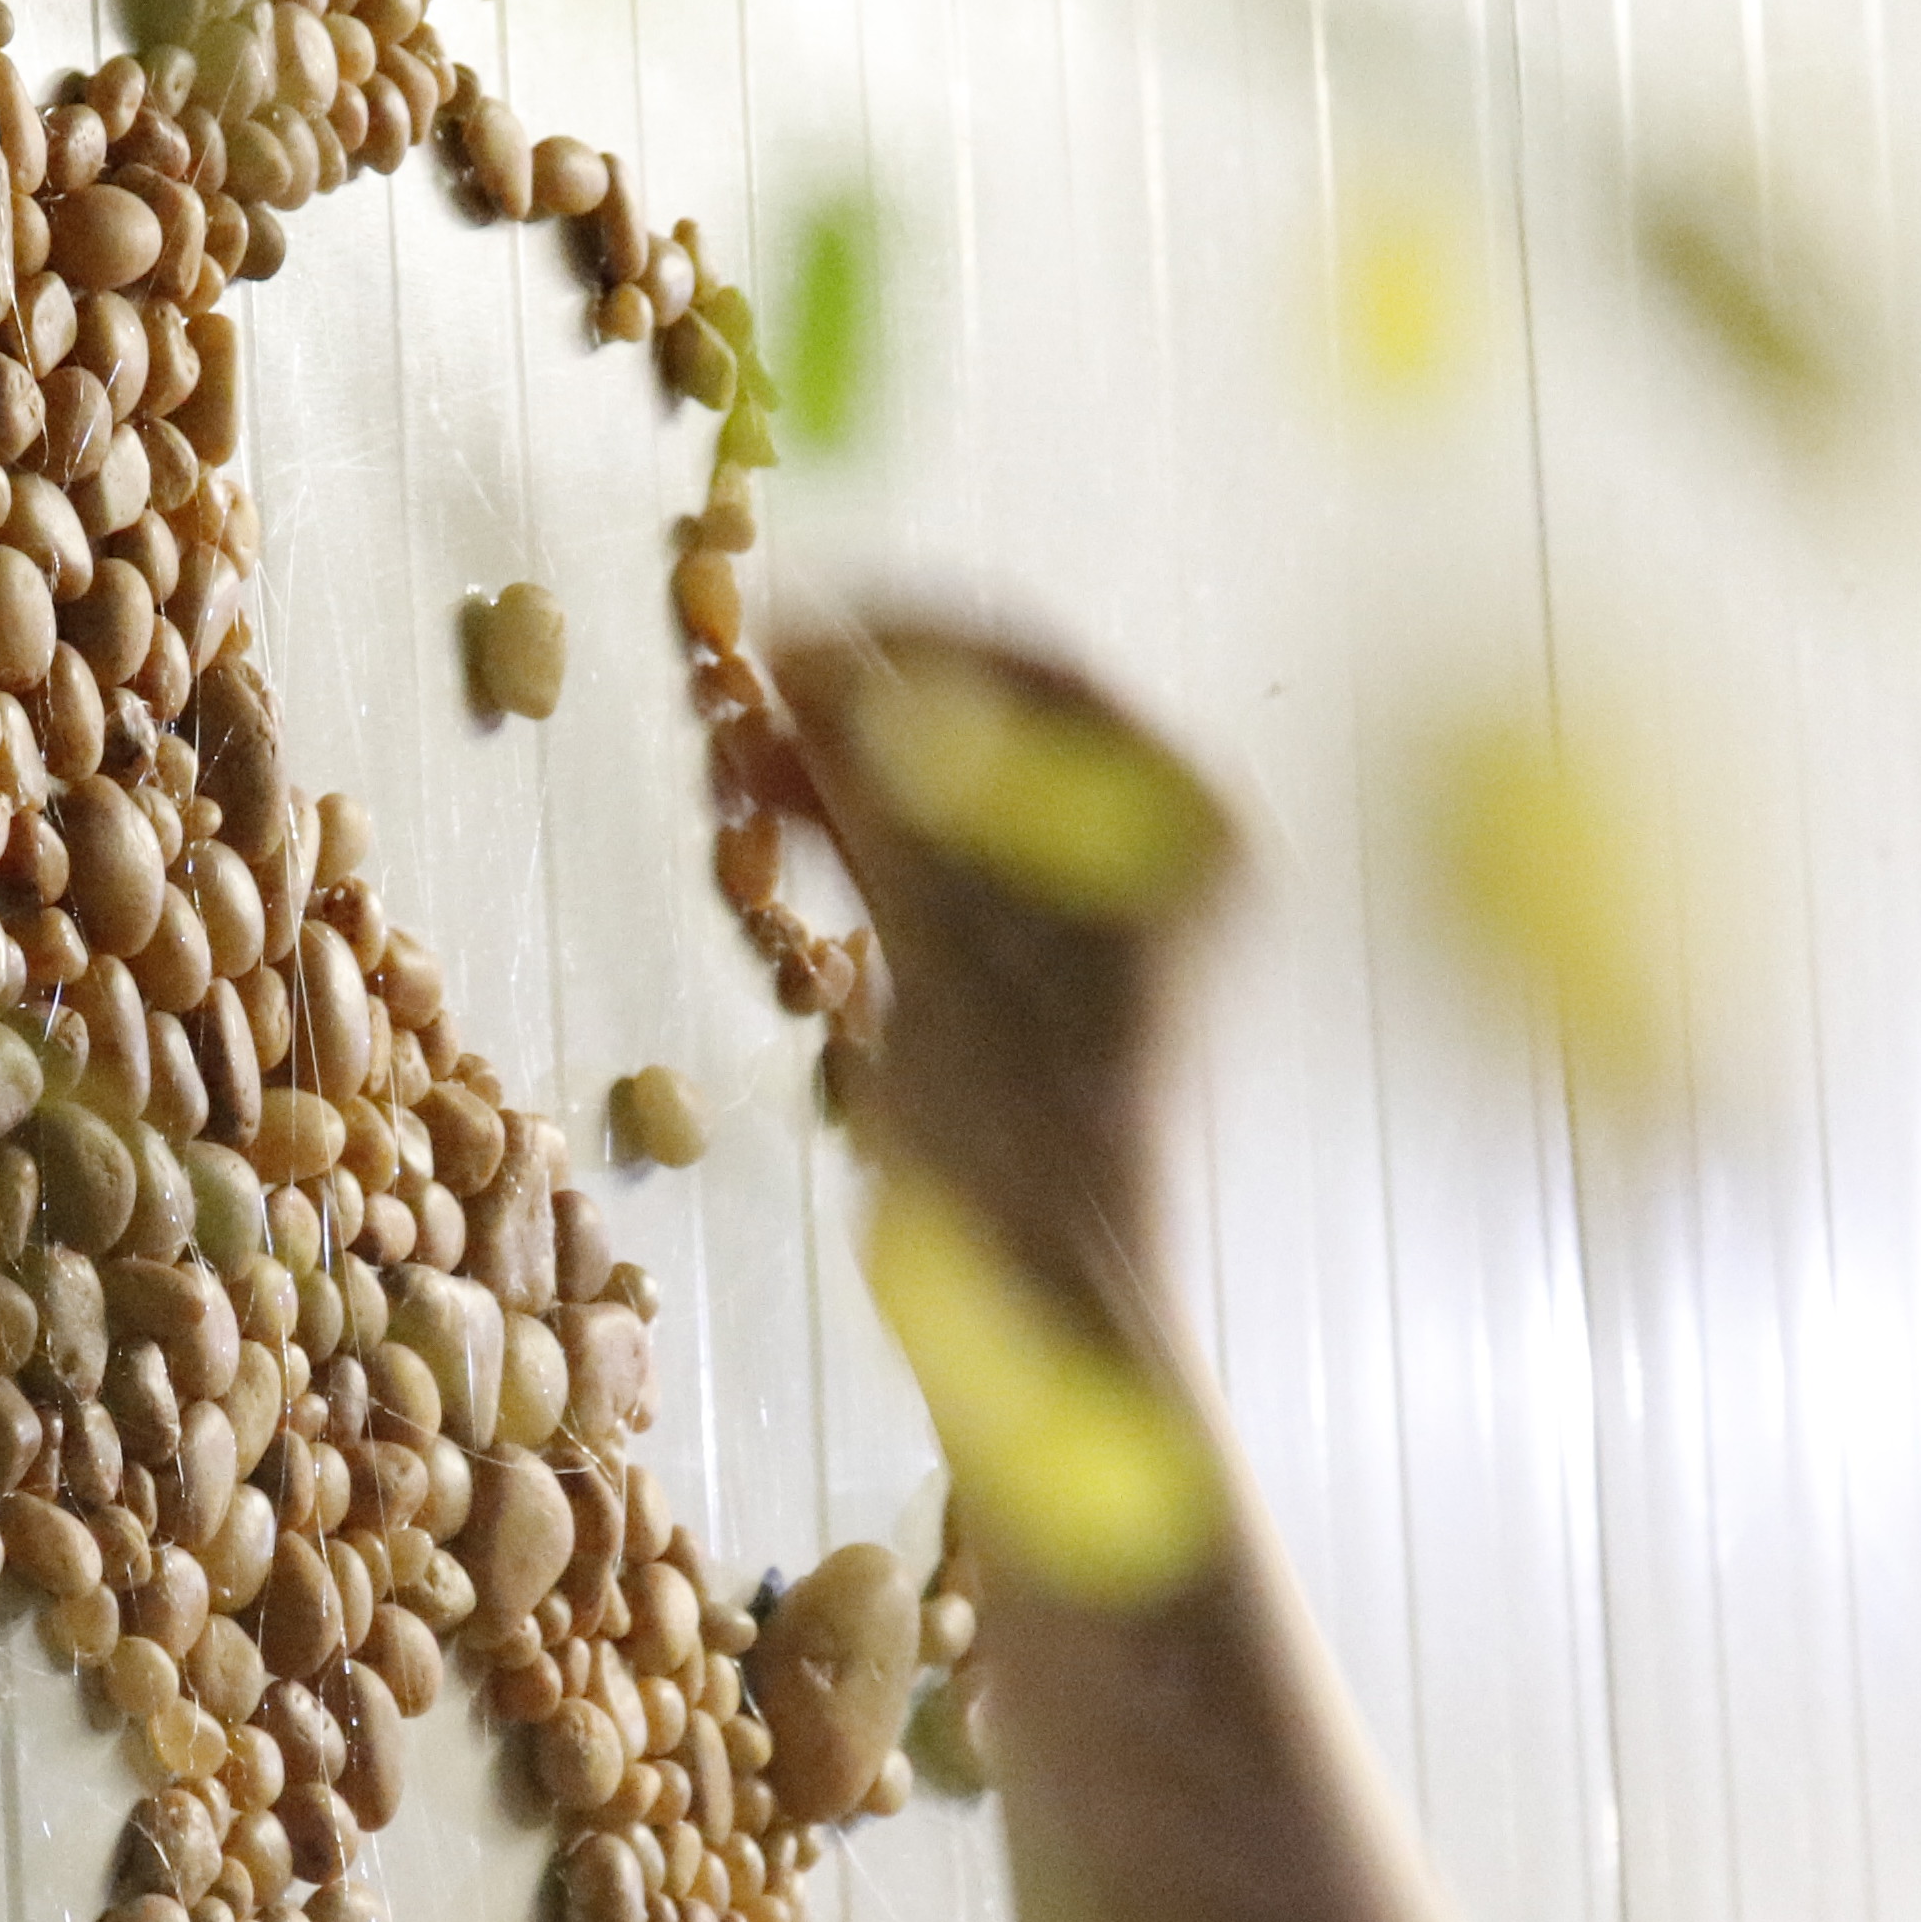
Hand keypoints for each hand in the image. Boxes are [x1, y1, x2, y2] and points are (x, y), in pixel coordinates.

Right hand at [773, 619, 1238, 1319]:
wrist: (1039, 1298)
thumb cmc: (1024, 1119)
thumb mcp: (946, 924)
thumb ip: (886, 780)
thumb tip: (815, 650)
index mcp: (1183, 822)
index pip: (1033, 669)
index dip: (900, 636)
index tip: (782, 623)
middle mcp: (1151, 857)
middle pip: (986, 730)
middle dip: (857, 707)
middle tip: (740, 688)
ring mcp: (1086, 921)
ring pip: (946, 802)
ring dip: (840, 774)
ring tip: (736, 755)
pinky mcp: (1022, 985)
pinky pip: (932, 875)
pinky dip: (853, 847)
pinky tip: (768, 827)